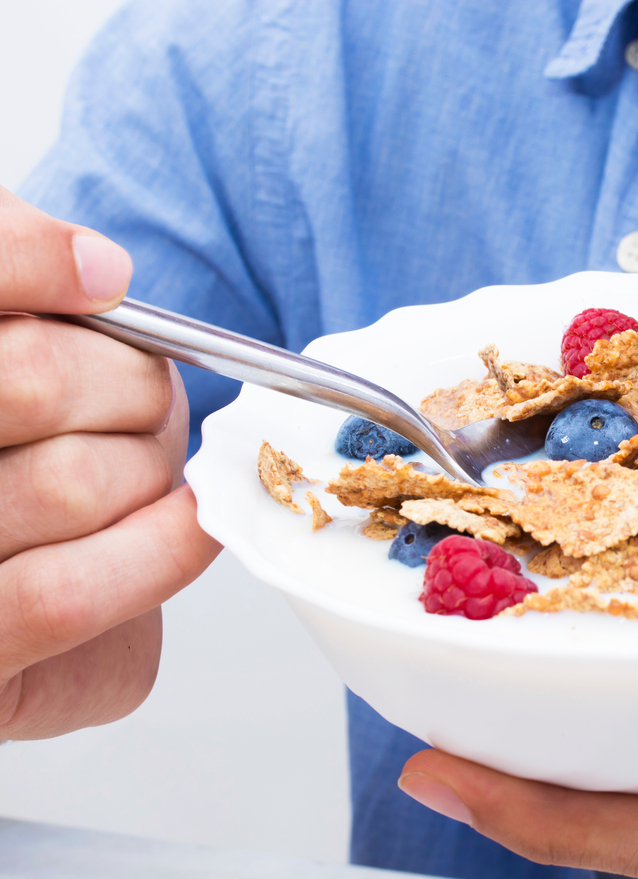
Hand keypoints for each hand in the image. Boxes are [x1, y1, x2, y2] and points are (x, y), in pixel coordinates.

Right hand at [0, 186, 220, 739]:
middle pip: (32, 379)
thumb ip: (33, 296)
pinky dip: (155, 552)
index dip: (32, 260)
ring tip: (139, 478)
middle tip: (143, 403)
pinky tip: (188, 527)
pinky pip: (66, 594)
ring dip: (145, 475)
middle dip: (129, 389)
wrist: (17, 633)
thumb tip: (97, 267)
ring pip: (69, 482)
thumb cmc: (26, 482)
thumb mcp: (36, 369)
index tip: (104, 276)